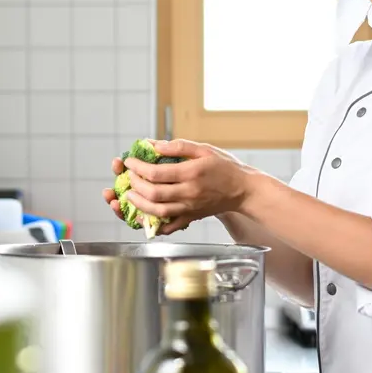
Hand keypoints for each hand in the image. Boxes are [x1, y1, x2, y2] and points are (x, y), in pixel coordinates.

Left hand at [106, 139, 255, 235]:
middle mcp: (190, 193)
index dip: (138, 167)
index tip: (129, 161)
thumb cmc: (224, 167)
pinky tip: (144, 215)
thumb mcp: (204, 149)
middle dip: (135, 185)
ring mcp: (190, 208)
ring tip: (130, 195)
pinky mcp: (191, 218)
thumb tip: (154, 145)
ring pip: (158, 211)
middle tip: (128, 176)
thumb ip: (179, 146)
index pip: (156, 172)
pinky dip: (153, 224)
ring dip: (139, 204)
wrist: (243, 190)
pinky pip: (169, 226)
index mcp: (192, 173)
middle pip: (154, 193)